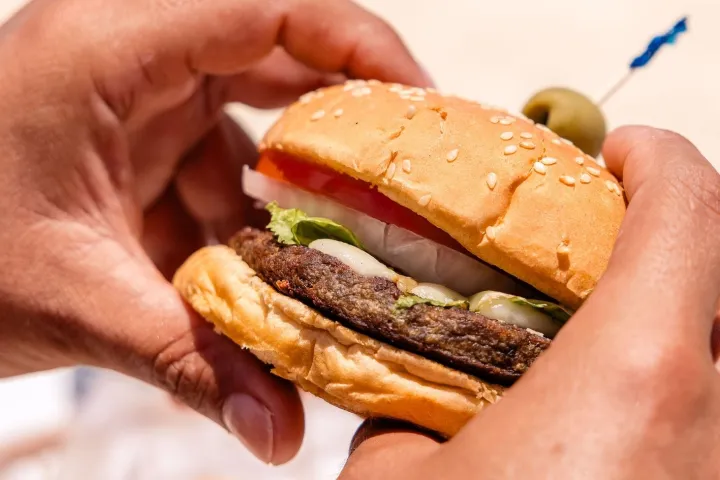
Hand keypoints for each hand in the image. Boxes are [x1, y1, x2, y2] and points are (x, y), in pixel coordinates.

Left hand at [0, 0, 430, 464]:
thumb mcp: (75, 305)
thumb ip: (191, 363)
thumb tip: (282, 434)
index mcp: (109, 48)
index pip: (267, 7)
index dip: (359, 44)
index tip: (418, 103)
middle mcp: (126, 53)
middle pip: (272, 53)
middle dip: (342, 116)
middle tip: (402, 176)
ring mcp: (129, 95)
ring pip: (250, 113)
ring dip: (294, 180)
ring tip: (343, 239)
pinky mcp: (131, 136)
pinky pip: (217, 154)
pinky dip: (248, 209)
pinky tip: (263, 263)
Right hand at [341, 126, 719, 477]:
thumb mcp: (395, 477)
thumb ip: (404, 406)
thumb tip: (403, 391)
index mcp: (630, 379)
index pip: (688, 212)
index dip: (658, 159)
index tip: (620, 152)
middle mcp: (706, 422)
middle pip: (710, 278)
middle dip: (655, 243)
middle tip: (591, 248)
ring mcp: (715, 464)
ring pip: (711, 352)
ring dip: (657, 320)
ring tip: (587, 335)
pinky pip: (700, 416)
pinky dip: (658, 389)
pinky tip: (594, 420)